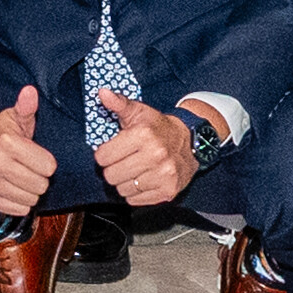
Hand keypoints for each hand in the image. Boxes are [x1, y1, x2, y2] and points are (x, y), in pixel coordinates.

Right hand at [0, 83, 57, 217]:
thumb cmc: (1, 131)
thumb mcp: (16, 117)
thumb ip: (27, 106)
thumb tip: (30, 92)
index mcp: (6, 142)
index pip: (48, 166)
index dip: (47, 162)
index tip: (38, 156)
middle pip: (40, 185)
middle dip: (40, 177)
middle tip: (30, 167)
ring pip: (30, 199)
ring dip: (30, 190)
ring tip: (22, 177)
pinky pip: (17, 209)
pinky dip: (19, 201)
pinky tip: (14, 187)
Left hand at [87, 88, 199, 208]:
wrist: (191, 142)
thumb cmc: (159, 128)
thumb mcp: (139, 112)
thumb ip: (118, 104)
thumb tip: (102, 93)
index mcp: (143, 135)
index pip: (102, 157)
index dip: (104, 154)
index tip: (112, 150)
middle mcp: (155, 156)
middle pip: (111, 175)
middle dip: (112, 168)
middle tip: (122, 160)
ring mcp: (163, 175)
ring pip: (122, 189)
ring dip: (124, 181)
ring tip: (133, 169)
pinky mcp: (168, 191)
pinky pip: (135, 200)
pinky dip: (135, 192)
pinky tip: (142, 179)